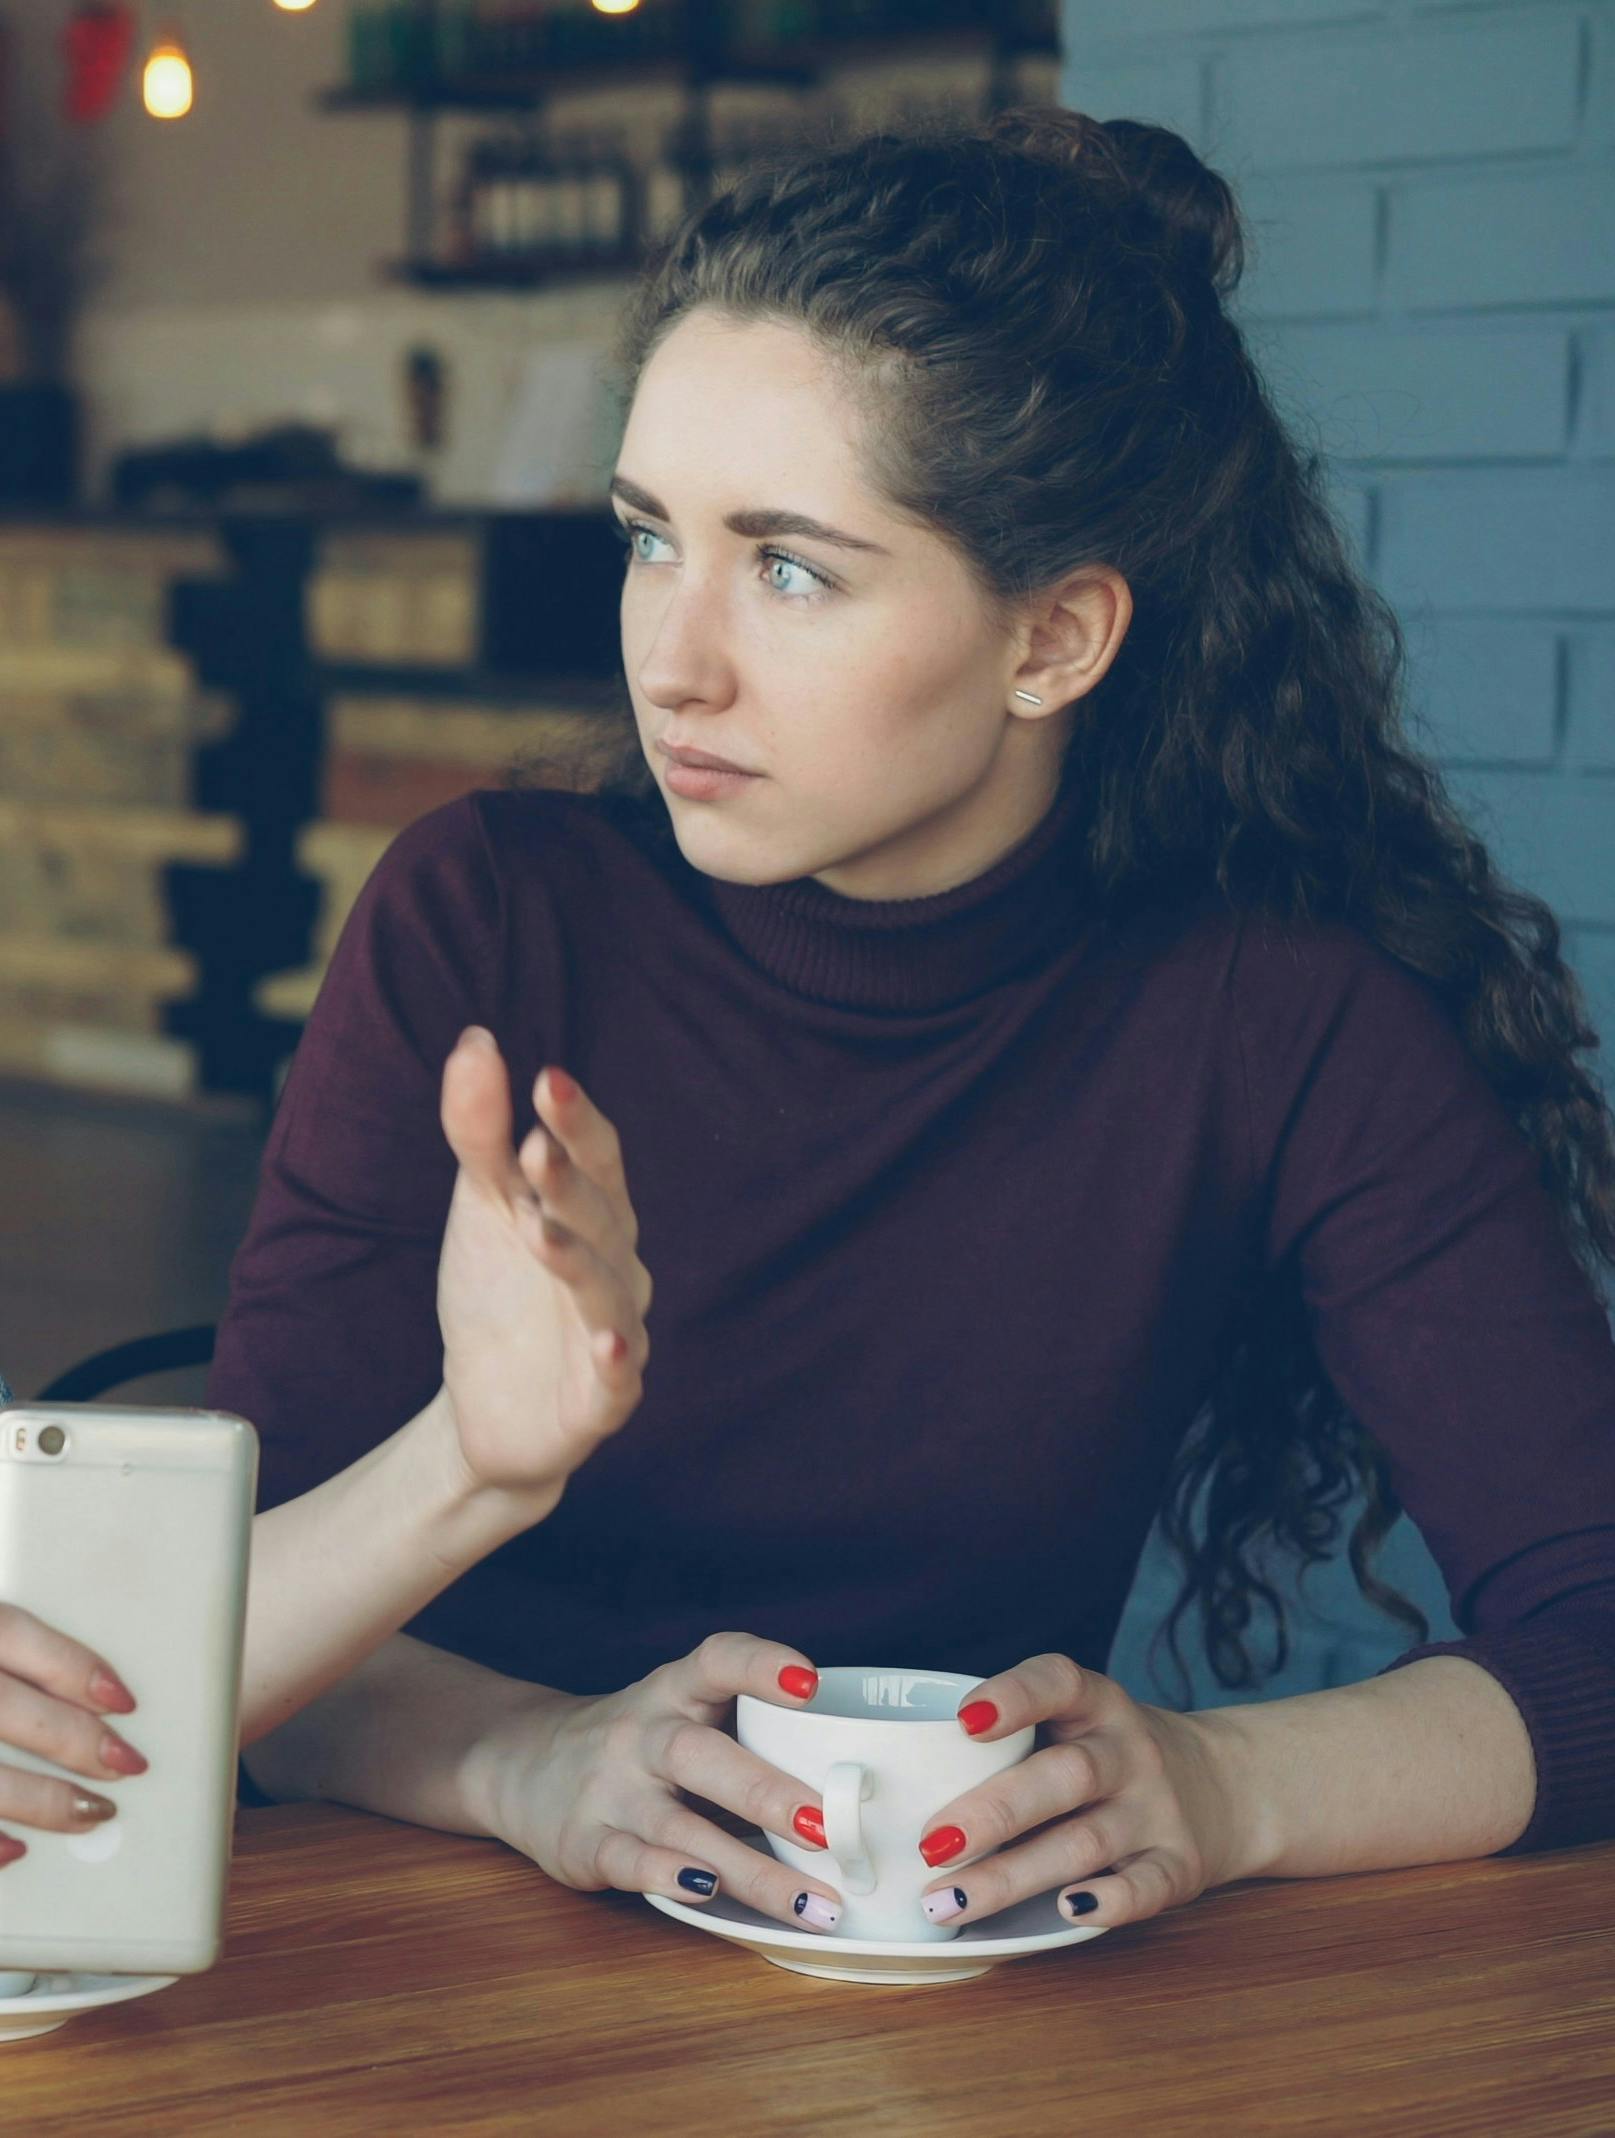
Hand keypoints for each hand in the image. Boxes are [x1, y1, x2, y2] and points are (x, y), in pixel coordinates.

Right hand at [0, 1604, 144, 1863]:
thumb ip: (2, 1655)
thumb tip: (87, 1695)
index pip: (12, 1632)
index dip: (74, 1666)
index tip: (124, 1700)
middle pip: (5, 1707)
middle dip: (72, 1738)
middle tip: (124, 1763)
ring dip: (40, 1799)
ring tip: (89, 1814)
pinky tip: (15, 1851)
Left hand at [435, 1030, 652, 1506]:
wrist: (486, 1407)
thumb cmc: (498, 1289)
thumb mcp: (481, 1206)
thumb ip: (481, 1130)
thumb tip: (476, 1039)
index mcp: (594, 1212)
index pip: (596, 1156)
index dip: (576, 1121)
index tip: (545, 1080)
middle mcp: (617, 1265)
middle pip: (604, 1217)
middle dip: (571, 1184)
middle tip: (534, 1148)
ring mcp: (614, 1332)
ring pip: (607, 1292)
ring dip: (578, 1261)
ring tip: (539, 1231)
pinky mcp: (601, 1401)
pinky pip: (618, 1379)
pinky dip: (616, 1360)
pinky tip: (609, 1343)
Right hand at [465, 1632, 848, 1932]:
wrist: (520, 1763)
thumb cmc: (638, 1742)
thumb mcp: (681, 1711)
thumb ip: (749, 1727)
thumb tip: (859, 1778)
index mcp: (672, 1691)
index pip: (716, 1660)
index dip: (761, 1666)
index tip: (810, 1683)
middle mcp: (640, 1733)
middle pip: (700, 1753)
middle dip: (767, 1791)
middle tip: (827, 1825)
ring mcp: (610, 1789)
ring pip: (680, 1825)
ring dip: (750, 1868)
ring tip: (813, 1902)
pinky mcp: (586, 1843)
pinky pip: (633, 1861)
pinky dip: (673, 1877)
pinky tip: (713, 1896)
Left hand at [914, 1653, 1252, 1932]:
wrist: (1225, 1787)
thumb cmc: (1110, 1755)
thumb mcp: (1075, 1722)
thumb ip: (1012, 1739)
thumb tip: (897, 1780)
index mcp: (1097, 1703)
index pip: (1058, 1682)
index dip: (1013, 1696)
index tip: (961, 1721)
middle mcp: (1130, 1750)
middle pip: (1064, 1776)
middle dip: (993, 1812)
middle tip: (928, 1843)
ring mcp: (1158, 1809)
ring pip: (1085, 1841)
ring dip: (1014, 1875)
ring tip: (948, 1901)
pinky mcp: (1180, 1865)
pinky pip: (1146, 1886)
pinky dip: (1109, 1901)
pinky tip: (1065, 1911)